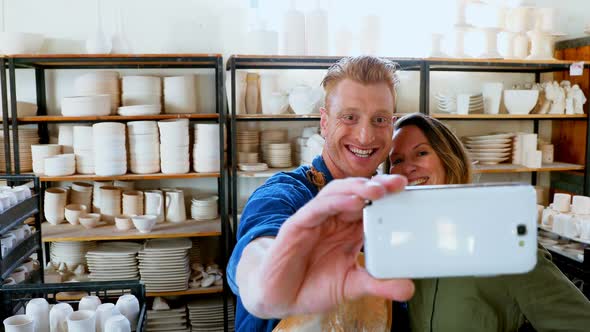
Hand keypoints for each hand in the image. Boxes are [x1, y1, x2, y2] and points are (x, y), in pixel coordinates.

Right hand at [240, 174, 413, 317]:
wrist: (280, 297)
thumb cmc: (312, 285)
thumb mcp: (352, 286)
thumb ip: (377, 284)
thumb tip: (408, 288)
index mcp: (348, 230)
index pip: (371, 205)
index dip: (389, 196)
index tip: (409, 191)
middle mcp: (333, 219)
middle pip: (357, 192)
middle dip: (378, 185)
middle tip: (399, 183)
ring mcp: (315, 219)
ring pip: (337, 192)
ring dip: (358, 187)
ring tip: (378, 189)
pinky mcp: (298, 224)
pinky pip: (317, 207)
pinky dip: (335, 202)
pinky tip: (352, 201)